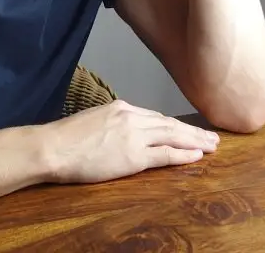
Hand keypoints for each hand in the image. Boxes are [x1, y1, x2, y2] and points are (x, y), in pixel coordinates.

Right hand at [41, 99, 218, 183]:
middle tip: (212, 135)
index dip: (173, 125)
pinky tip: (198, 155)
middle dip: (193, 130)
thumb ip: (111, 124)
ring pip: (173, 135)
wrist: (52, 147)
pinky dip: (183, 154)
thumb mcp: (92, 121)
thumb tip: (118, 135)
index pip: (154, 117)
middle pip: (170, 123)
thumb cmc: (64, 139)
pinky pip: (165, 154)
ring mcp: (134, 136)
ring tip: (212, 144)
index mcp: (121, 108)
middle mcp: (131, 117)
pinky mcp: (133, 156)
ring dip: (195, 140)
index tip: (186, 130)